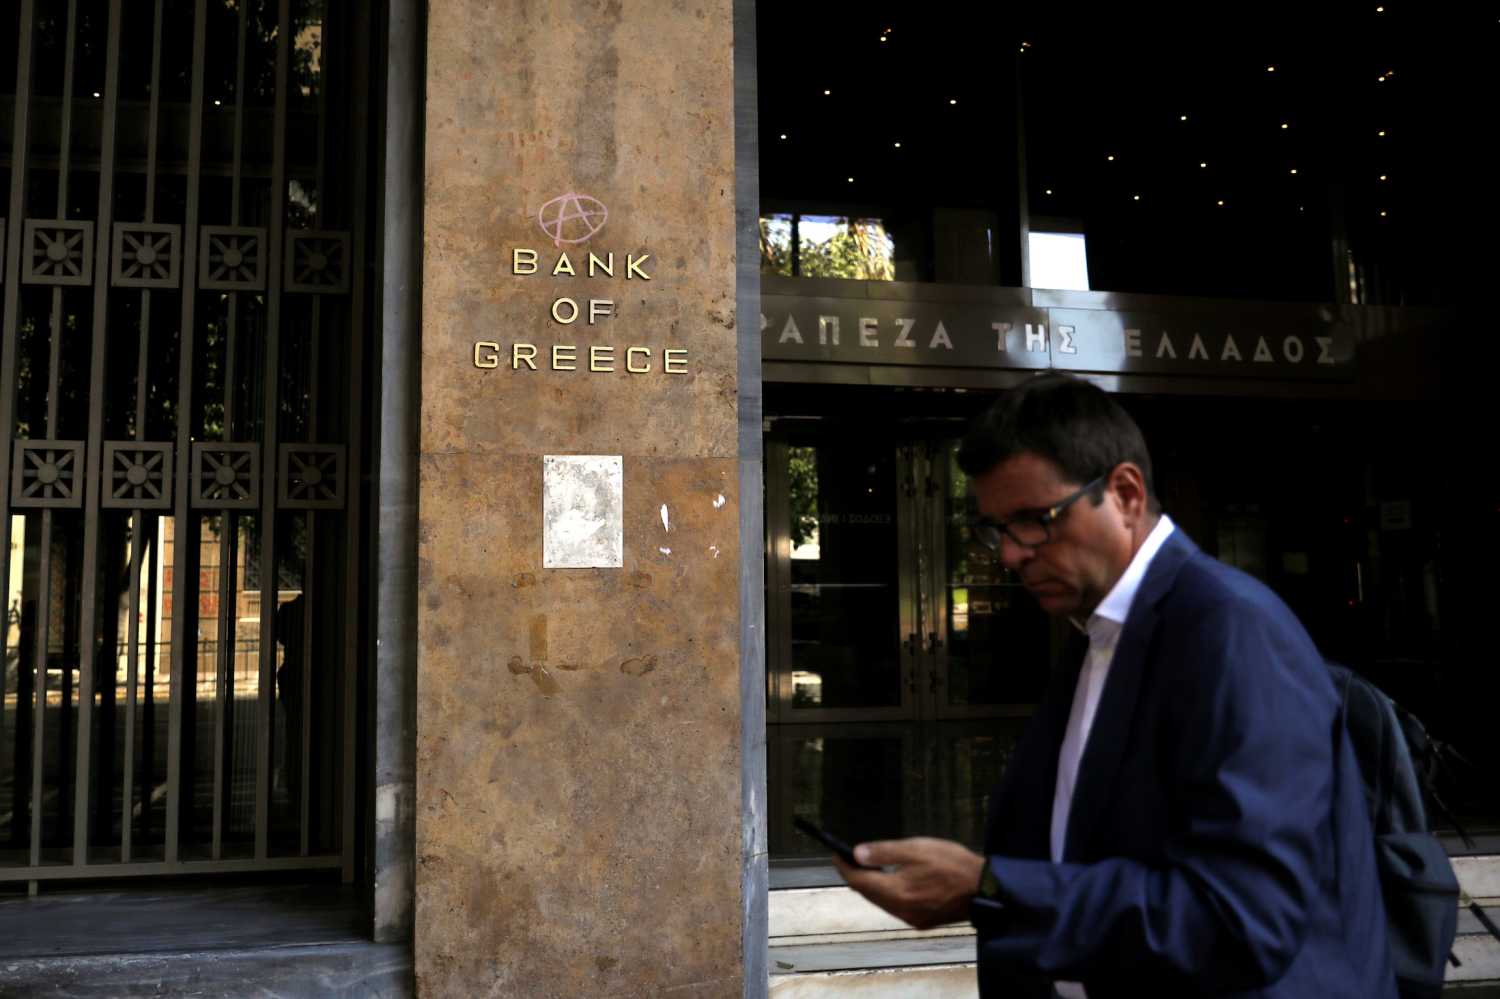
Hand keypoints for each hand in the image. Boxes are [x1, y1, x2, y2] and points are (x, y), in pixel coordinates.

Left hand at [832, 837, 985, 929]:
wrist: (985, 888)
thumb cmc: (953, 864)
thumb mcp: (917, 848)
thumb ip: (884, 851)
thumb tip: (857, 854)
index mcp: (897, 892)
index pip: (860, 881)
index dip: (845, 868)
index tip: (836, 855)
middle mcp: (901, 911)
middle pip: (868, 894)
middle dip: (856, 876)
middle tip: (847, 859)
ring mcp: (912, 919)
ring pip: (881, 902)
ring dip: (871, 886)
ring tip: (865, 867)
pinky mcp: (922, 921)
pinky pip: (895, 907)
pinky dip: (886, 893)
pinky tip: (890, 881)